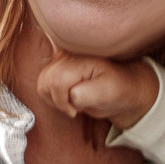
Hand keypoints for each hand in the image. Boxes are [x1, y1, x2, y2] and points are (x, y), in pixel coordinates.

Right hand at [35, 53, 158, 128]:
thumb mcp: (108, 92)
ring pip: (42, 83)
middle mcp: (68, 53)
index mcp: (80, 57)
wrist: (122, 87)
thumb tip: (71, 95)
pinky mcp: (57, 67)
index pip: (56, 81)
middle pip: (46, 82)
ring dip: (55, 98)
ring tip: (74, 100)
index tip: (76, 110)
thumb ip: (87, 94)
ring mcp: (61, 59)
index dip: (63, 101)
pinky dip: (53, 96)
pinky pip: (43, 84)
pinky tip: (69, 97)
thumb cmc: (118, 89)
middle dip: (59, 100)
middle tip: (76, 105)